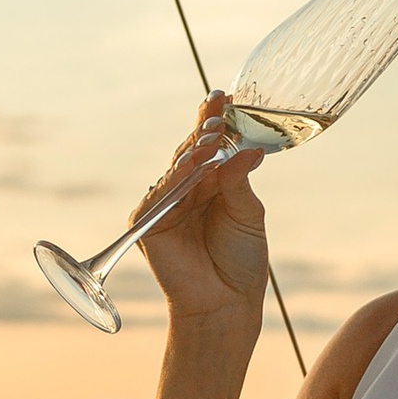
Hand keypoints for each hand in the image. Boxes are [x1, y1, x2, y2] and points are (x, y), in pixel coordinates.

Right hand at [135, 96, 268, 333]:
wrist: (226, 304)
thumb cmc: (241, 263)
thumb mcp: (248, 215)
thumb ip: (239, 181)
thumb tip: (247, 149)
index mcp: (210, 184)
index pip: (208, 145)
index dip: (214, 120)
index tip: (223, 95)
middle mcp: (185, 190)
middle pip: (190, 149)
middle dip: (204, 128)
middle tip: (218, 110)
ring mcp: (165, 206)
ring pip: (177, 167)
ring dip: (194, 149)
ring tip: (214, 134)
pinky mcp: (149, 224)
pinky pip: (162, 193)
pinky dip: (177, 177)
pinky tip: (194, 163)